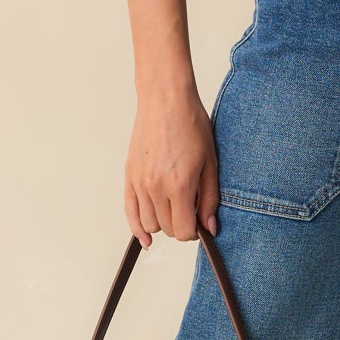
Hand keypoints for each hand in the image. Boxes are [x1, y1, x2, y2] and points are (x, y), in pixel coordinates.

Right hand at [124, 75, 220, 245]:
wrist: (165, 101)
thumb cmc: (191, 125)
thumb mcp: (210, 163)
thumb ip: (210, 199)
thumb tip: (209, 227)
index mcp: (179, 185)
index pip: (184, 230)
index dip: (195, 232)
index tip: (200, 224)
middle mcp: (155, 187)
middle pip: (167, 229)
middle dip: (181, 226)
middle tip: (190, 211)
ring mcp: (139, 182)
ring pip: (148, 224)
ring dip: (162, 224)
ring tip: (173, 209)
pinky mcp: (129, 176)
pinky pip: (129, 212)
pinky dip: (137, 228)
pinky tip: (145, 238)